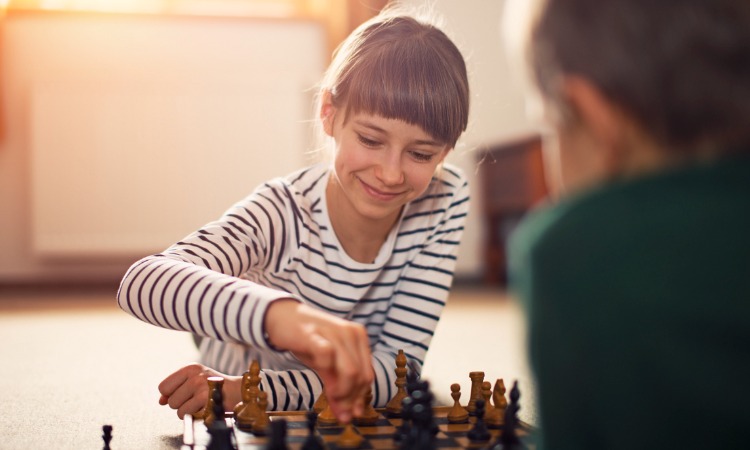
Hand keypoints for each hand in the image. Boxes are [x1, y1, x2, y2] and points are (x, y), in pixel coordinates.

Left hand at [158, 363, 240, 418]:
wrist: (238, 391)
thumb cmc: (214, 386)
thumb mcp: (195, 380)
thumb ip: (175, 389)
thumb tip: (161, 401)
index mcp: (190, 368)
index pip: (163, 387)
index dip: (170, 395)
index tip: (183, 395)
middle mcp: (195, 376)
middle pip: (170, 401)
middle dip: (180, 404)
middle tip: (196, 399)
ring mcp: (201, 388)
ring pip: (178, 410)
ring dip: (188, 411)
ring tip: (201, 404)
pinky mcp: (206, 400)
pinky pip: (188, 415)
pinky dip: (195, 416)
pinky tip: (205, 408)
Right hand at [264, 299, 373, 422]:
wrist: (283, 316)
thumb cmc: (307, 340)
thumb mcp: (326, 364)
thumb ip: (337, 386)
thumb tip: (346, 414)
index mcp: (359, 338)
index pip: (368, 374)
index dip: (361, 397)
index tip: (353, 413)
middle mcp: (351, 333)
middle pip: (361, 376)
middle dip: (351, 398)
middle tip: (340, 411)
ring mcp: (334, 333)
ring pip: (351, 371)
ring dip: (342, 392)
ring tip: (332, 397)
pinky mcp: (314, 334)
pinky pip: (327, 357)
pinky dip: (327, 373)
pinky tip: (321, 379)